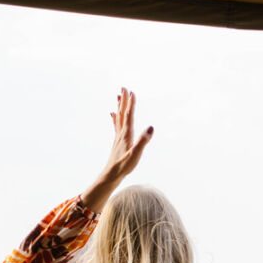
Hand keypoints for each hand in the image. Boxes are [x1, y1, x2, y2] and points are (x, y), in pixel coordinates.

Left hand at [81, 88, 152, 212]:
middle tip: (123, 88)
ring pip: (118, 117)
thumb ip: (143, 141)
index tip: (132, 92)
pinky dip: (115, 117)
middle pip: (122, 113)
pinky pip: (116, 125)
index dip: (131, 104)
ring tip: (118, 96)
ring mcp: (118, 136)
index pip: (129, 115)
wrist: (111, 174)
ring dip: (119, 106)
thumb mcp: (136, 154)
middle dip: (124, 100)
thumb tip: (151, 127)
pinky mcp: (117, 141)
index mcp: (126, 134)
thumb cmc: (124, 166)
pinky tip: (112, 114)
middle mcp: (121, 133)